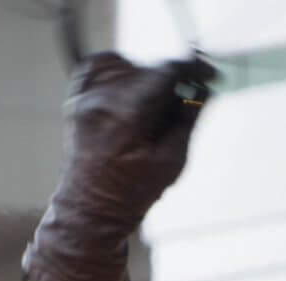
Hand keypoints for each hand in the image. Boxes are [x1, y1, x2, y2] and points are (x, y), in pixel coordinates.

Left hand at [22, 52, 214, 280]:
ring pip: (127, 64)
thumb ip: (188, 120)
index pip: (166, 71)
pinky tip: (129, 95)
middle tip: (181, 106)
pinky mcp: (76, 99)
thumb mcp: (172, 162)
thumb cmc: (130, 194)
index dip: (193, 69)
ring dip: (145, 78)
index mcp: (126, 114)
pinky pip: (100, 66)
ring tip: (151, 109)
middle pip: (148, 69)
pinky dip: (118, 72)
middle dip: (170, 82)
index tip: (209, 76)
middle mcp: (101, 99)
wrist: (90, 211)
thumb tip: (202, 90)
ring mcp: (84, 97)